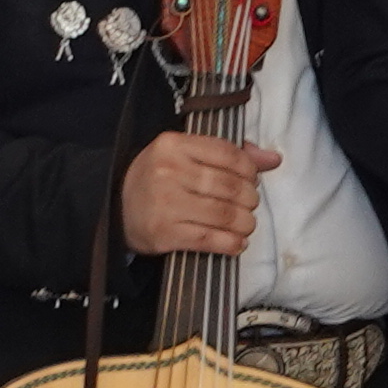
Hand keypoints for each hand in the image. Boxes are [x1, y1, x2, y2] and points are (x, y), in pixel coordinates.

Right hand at [116, 132, 277, 258]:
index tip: (251, 180)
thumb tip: (273, 159)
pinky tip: (237, 243)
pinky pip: (210, 239)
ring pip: (224, 214)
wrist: (114, 207)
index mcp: (174, 144)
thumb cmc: (157, 178)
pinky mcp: (163, 233)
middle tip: (248, 206)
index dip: (249, 170)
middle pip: (231, 187)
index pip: (229, 154)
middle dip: (250, 200)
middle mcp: (168, 171)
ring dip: (245, 223)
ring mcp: (165, 203)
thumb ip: (228, 154)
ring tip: (245, 225)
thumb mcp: (184, 155)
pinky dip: (231, 243)